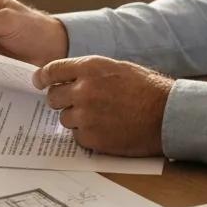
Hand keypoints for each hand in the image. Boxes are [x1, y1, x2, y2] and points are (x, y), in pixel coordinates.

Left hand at [33, 56, 174, 156]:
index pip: (52, 70)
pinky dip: (86, 134)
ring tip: (99, 116)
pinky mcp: (92, 138)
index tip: (39, 82)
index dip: (43, 77)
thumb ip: (89, 71)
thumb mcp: (116, 68)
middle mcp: (84, 90)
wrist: (166, 114)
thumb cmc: (147, 89)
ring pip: (64, 118)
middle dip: (61, 100)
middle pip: (53, 97)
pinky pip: (77, 136)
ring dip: (76, 118)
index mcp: (90, 68)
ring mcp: (86, 116)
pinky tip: (104, 128)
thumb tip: (67, 77)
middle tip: (74, 102)